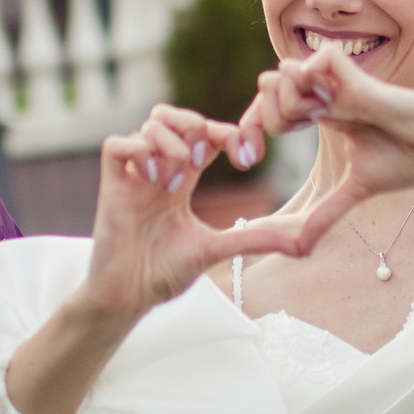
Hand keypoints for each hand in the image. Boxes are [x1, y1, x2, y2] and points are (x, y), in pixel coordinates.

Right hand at [80, 105, 306, 320]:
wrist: (128, 298)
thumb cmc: (164, 274)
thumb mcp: (217, 250)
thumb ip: (255, 240)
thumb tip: (303, 246)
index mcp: (182, 180)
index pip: (205, 134)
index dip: (228, 134)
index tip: (247, 160)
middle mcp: (157, 171)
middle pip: (173, 115)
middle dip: (197, 126)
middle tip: (205, 162)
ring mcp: (133, 177)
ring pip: (150, 124)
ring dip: (172, 147)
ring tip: (174, 185)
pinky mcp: (111, 188)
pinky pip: (117, 145)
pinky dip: (139, 152)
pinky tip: (153, 181)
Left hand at [234, 49, 413, 252]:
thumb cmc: (409, 158)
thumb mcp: (356, 190)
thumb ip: (326, 214)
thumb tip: (300, 249)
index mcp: (321, 114)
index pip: (269, 110)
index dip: (249, 130)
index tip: (247, 161)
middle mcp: (324, 94)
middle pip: (265, 88)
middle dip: (256, 121)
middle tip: (267, 149)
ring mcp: (337, 82)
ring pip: (280, 74)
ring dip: (287, 108)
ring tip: (317, 126)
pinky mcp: (353, 75)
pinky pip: (310, 65)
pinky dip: (311, 87)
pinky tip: (332, 109)